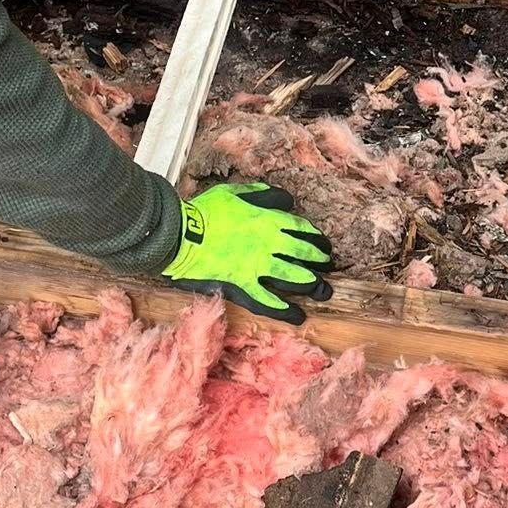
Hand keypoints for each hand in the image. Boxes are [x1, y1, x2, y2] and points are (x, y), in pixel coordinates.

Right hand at [162, 182, 333, 323]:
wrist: (179, 235)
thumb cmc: (204, 212)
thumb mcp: (234, 192)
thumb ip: (261, 194)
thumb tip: (284, 199)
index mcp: (268, 219)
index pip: (302, 228)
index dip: (316, 237)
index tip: (322, 243)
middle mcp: (269, 243)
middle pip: (305, 253)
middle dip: (320, 260)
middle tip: (327, 266)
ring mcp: (257, 267)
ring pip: (294, 278)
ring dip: (312, 285)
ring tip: (322, 290)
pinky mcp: (242, 286)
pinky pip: (269, 302)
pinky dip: (286, 311)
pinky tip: (299, 316)